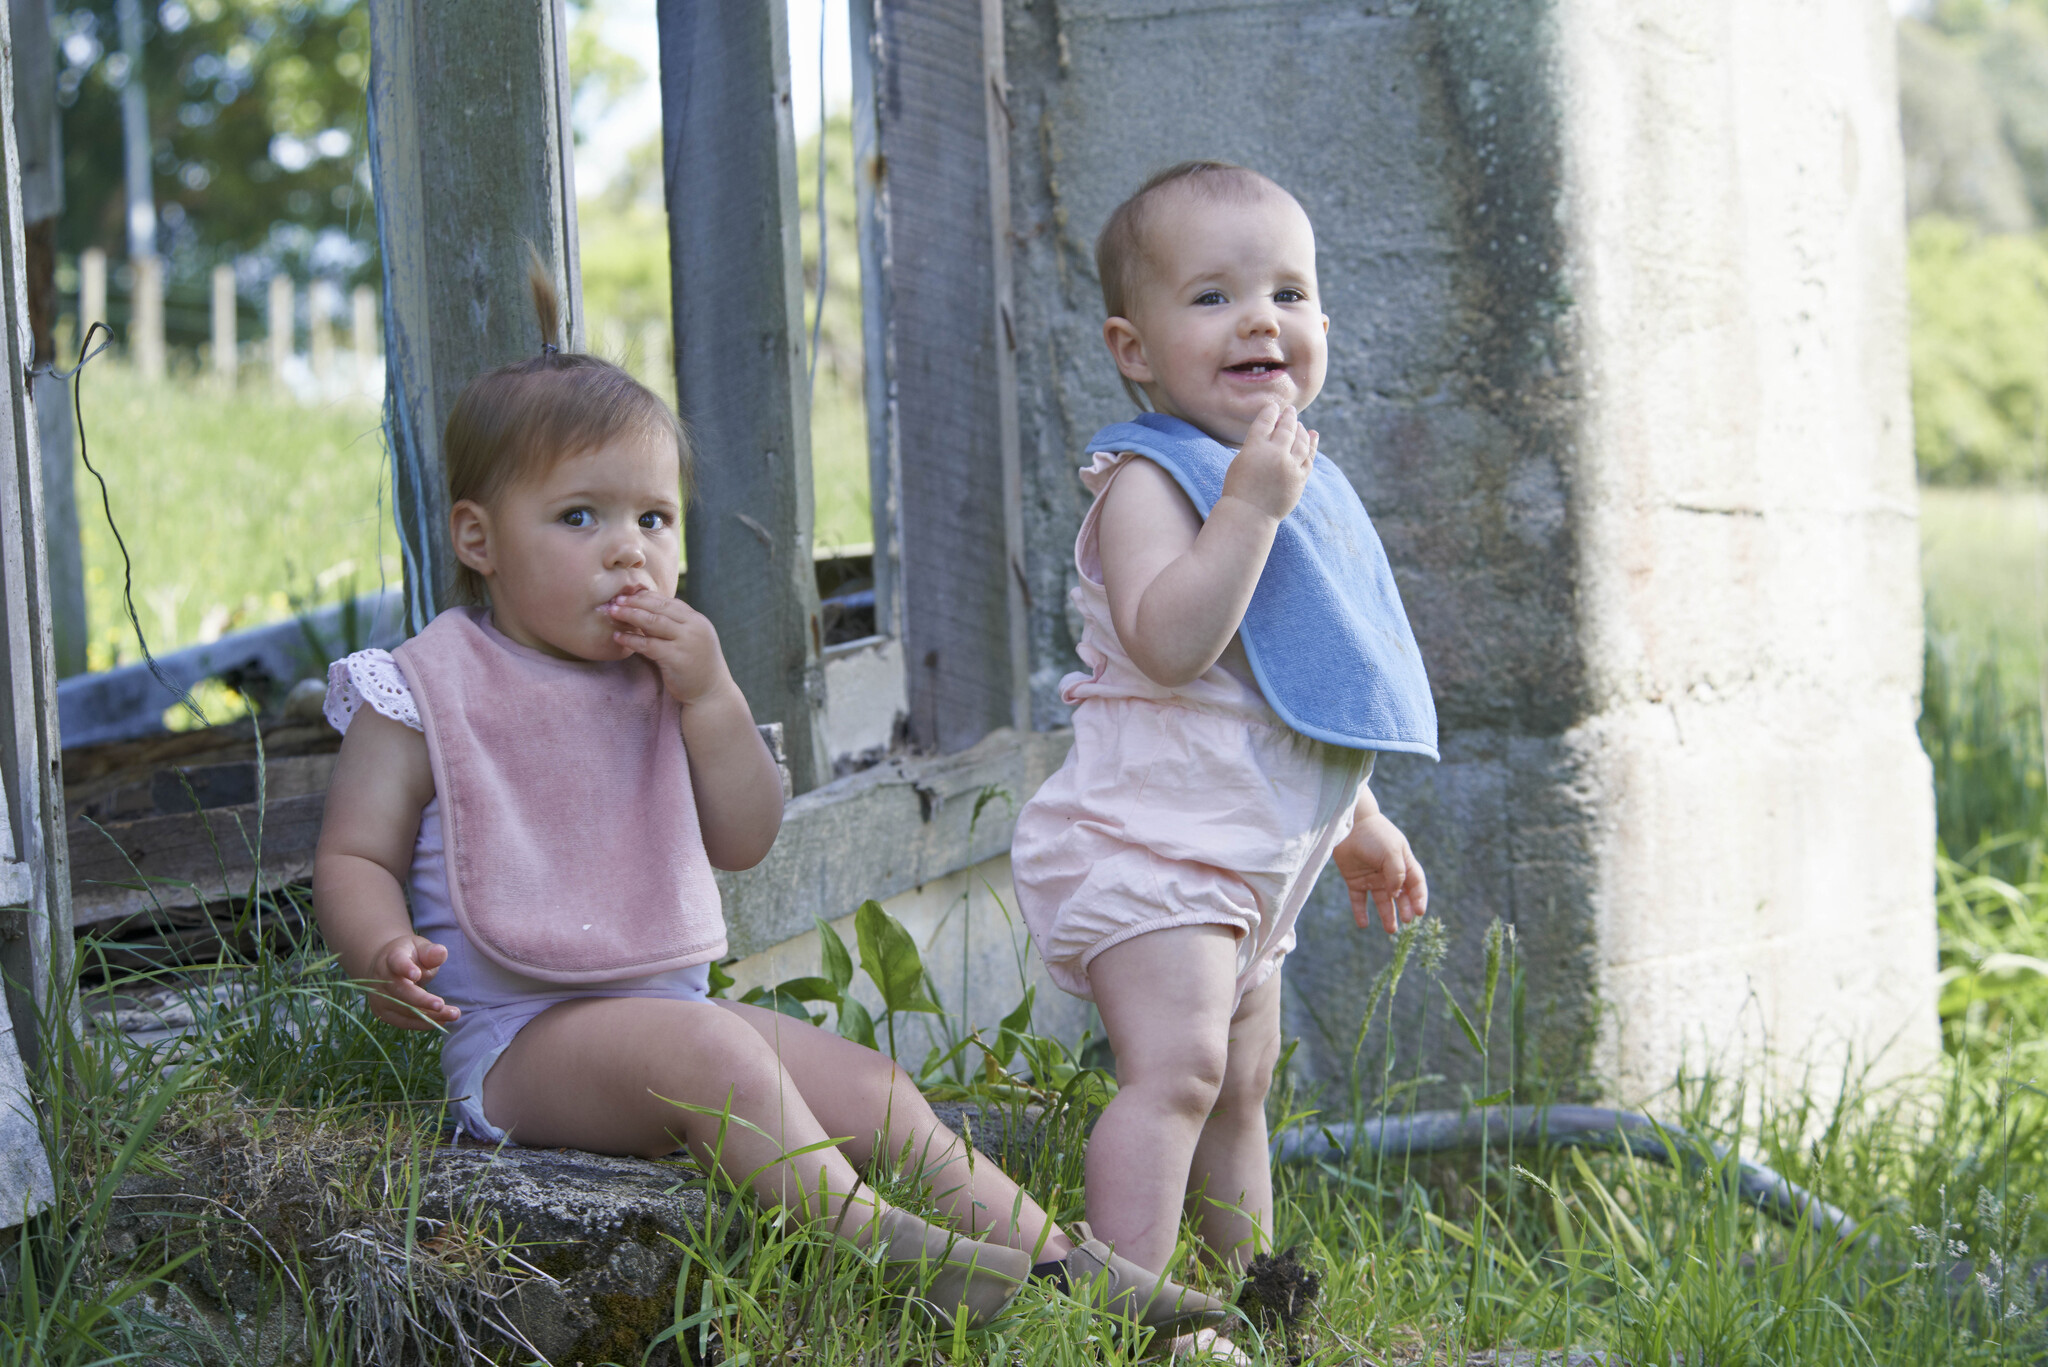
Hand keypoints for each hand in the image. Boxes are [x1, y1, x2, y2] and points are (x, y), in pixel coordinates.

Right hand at [365, 933, 458, 1030]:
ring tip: (453, 1014)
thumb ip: (431, 952)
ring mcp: (380, 997)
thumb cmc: (409, 955)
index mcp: (392, 957)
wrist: (384, 967)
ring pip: (404, 1010)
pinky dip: (422, 1023)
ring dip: (429, 1015)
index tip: (417, 974)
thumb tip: (441, 952)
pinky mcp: (383, 1012)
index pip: (397, 962)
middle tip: (441, 1005)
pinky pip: (403, 1022)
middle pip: (401, 991)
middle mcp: (381, 978)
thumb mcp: (420, 947)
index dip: (406, 968)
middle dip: (422, 1000)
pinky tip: (442, 1021)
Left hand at [604, 588, 734, 704]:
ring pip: (653, 622)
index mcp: (697, 620)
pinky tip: (618, 637)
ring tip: (612, 612)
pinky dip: (631, 639)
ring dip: (630, 615)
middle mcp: (694, 627)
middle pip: (659, 607)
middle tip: (615, 599)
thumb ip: (674, 626)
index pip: (668, 601)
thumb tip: (644, 612)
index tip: (626, 594)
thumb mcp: (689, 640)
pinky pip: (649, 645)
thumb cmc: (696, 666)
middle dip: (635, 602)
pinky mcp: (677, 659)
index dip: (646, 596)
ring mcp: (686, 642)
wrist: (712, 694)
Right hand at [1218, 400, 1315, 522]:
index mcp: (1255, 448)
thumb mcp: (1241, 461)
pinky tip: (1313, 435)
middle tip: (1290, 410)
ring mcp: (1290, 467)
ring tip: (1299, 424)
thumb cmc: (1239, 488)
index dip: (1270, 411)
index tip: (1273, 406)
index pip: (1265, 421)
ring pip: (1301, 441)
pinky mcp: (1300, 479)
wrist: (1250, 514)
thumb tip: (1272, 429)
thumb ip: (1256, 444)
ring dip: (1301, 429)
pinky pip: (1309, 457)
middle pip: (1286, 428)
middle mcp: (1275, 454)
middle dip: (1289, 417)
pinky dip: (1312, 444)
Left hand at [1333, 813, 1427, 934]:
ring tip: (1391, 930)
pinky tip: (1363, 924)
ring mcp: (1372, 877)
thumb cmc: (1374, 835)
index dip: (1419, 898)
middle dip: (1405, 909)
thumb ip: (1396, 874)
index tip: (1419, 912)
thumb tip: (1395, 894)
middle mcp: (1389, 872)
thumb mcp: (1391, 852)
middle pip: (1401, 895)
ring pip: (1382, 901)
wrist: (1348, 825)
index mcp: (1403, 863)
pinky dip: (1361, 913)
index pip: (1416, 884)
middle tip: (1407, 921)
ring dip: (1387, 915)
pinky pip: (1359, 900)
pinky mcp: (1355, 880)